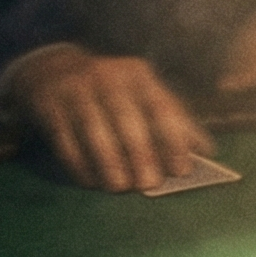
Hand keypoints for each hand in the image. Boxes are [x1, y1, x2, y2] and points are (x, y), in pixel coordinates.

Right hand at [3, 45, 213, 191]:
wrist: (50, 69)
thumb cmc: (110, 91)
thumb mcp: (141, 93)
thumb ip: (174, 119)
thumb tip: (207, 150)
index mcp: (137, 74)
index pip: (160, 105)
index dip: (172, 138)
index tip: (182, 169)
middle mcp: (107, 76)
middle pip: (125, 117)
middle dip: (139, 152)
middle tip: (149, 184)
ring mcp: (74, 88)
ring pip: (93, 127)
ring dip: (108, 160)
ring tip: (120, 187)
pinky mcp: (48, 104)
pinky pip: (64, 137)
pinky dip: (78, 162)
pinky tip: (91, 182)